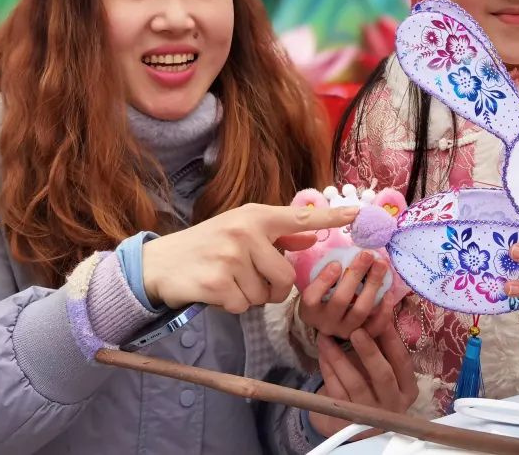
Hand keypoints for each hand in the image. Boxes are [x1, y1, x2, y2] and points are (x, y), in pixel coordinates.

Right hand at [142, 203, 357, 312]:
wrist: (159, 263)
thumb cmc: (207, 245)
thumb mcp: (240, 231)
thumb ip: (277, 235)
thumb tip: (311, 236)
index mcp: (255, 216)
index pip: (301, 218)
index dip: (332, 217)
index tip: (359, 213)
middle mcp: (245, 232)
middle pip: (286, 277)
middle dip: (271, 287)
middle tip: (246, 277)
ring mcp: (231, 256)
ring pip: (265, 295)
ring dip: (250, 296)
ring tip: (228, 280)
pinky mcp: (217, 282)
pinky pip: (244, 306)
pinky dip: (233, 305)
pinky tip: (216, 291)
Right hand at [298, 251, 395, 339]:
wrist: (335, 320)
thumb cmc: (325, 294)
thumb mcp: (319, 284)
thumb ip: (328, 272)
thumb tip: (349, 253)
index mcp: (310, 310)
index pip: (312, 298)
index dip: (324, 280)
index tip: (337, 263)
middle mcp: (326, 323)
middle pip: (340, 300)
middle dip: (355, 274)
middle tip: (367, 254)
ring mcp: (345, 331)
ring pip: (360, 311)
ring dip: (372, 285)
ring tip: (380, 265)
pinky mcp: (363, 337)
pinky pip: (376, 327)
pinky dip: (384, 310)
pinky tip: (388, 293)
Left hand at [308, 324, 417, 438]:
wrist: (358, 424)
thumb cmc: (374, 387)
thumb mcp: (385, 370)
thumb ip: (383, 347)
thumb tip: (377, 311)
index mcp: (407, 390)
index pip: (403, 362)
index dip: (393, 340)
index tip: (381, 318)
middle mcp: (393, 405)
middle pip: (383, 376)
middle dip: (369, 351)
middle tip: (355, 331)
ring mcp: (370, 415)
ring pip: (355, 384)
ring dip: (339, 357)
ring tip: (327, 336)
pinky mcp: (348, 420)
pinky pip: (336, 392)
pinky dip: (328, 370)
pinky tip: (322, 354)